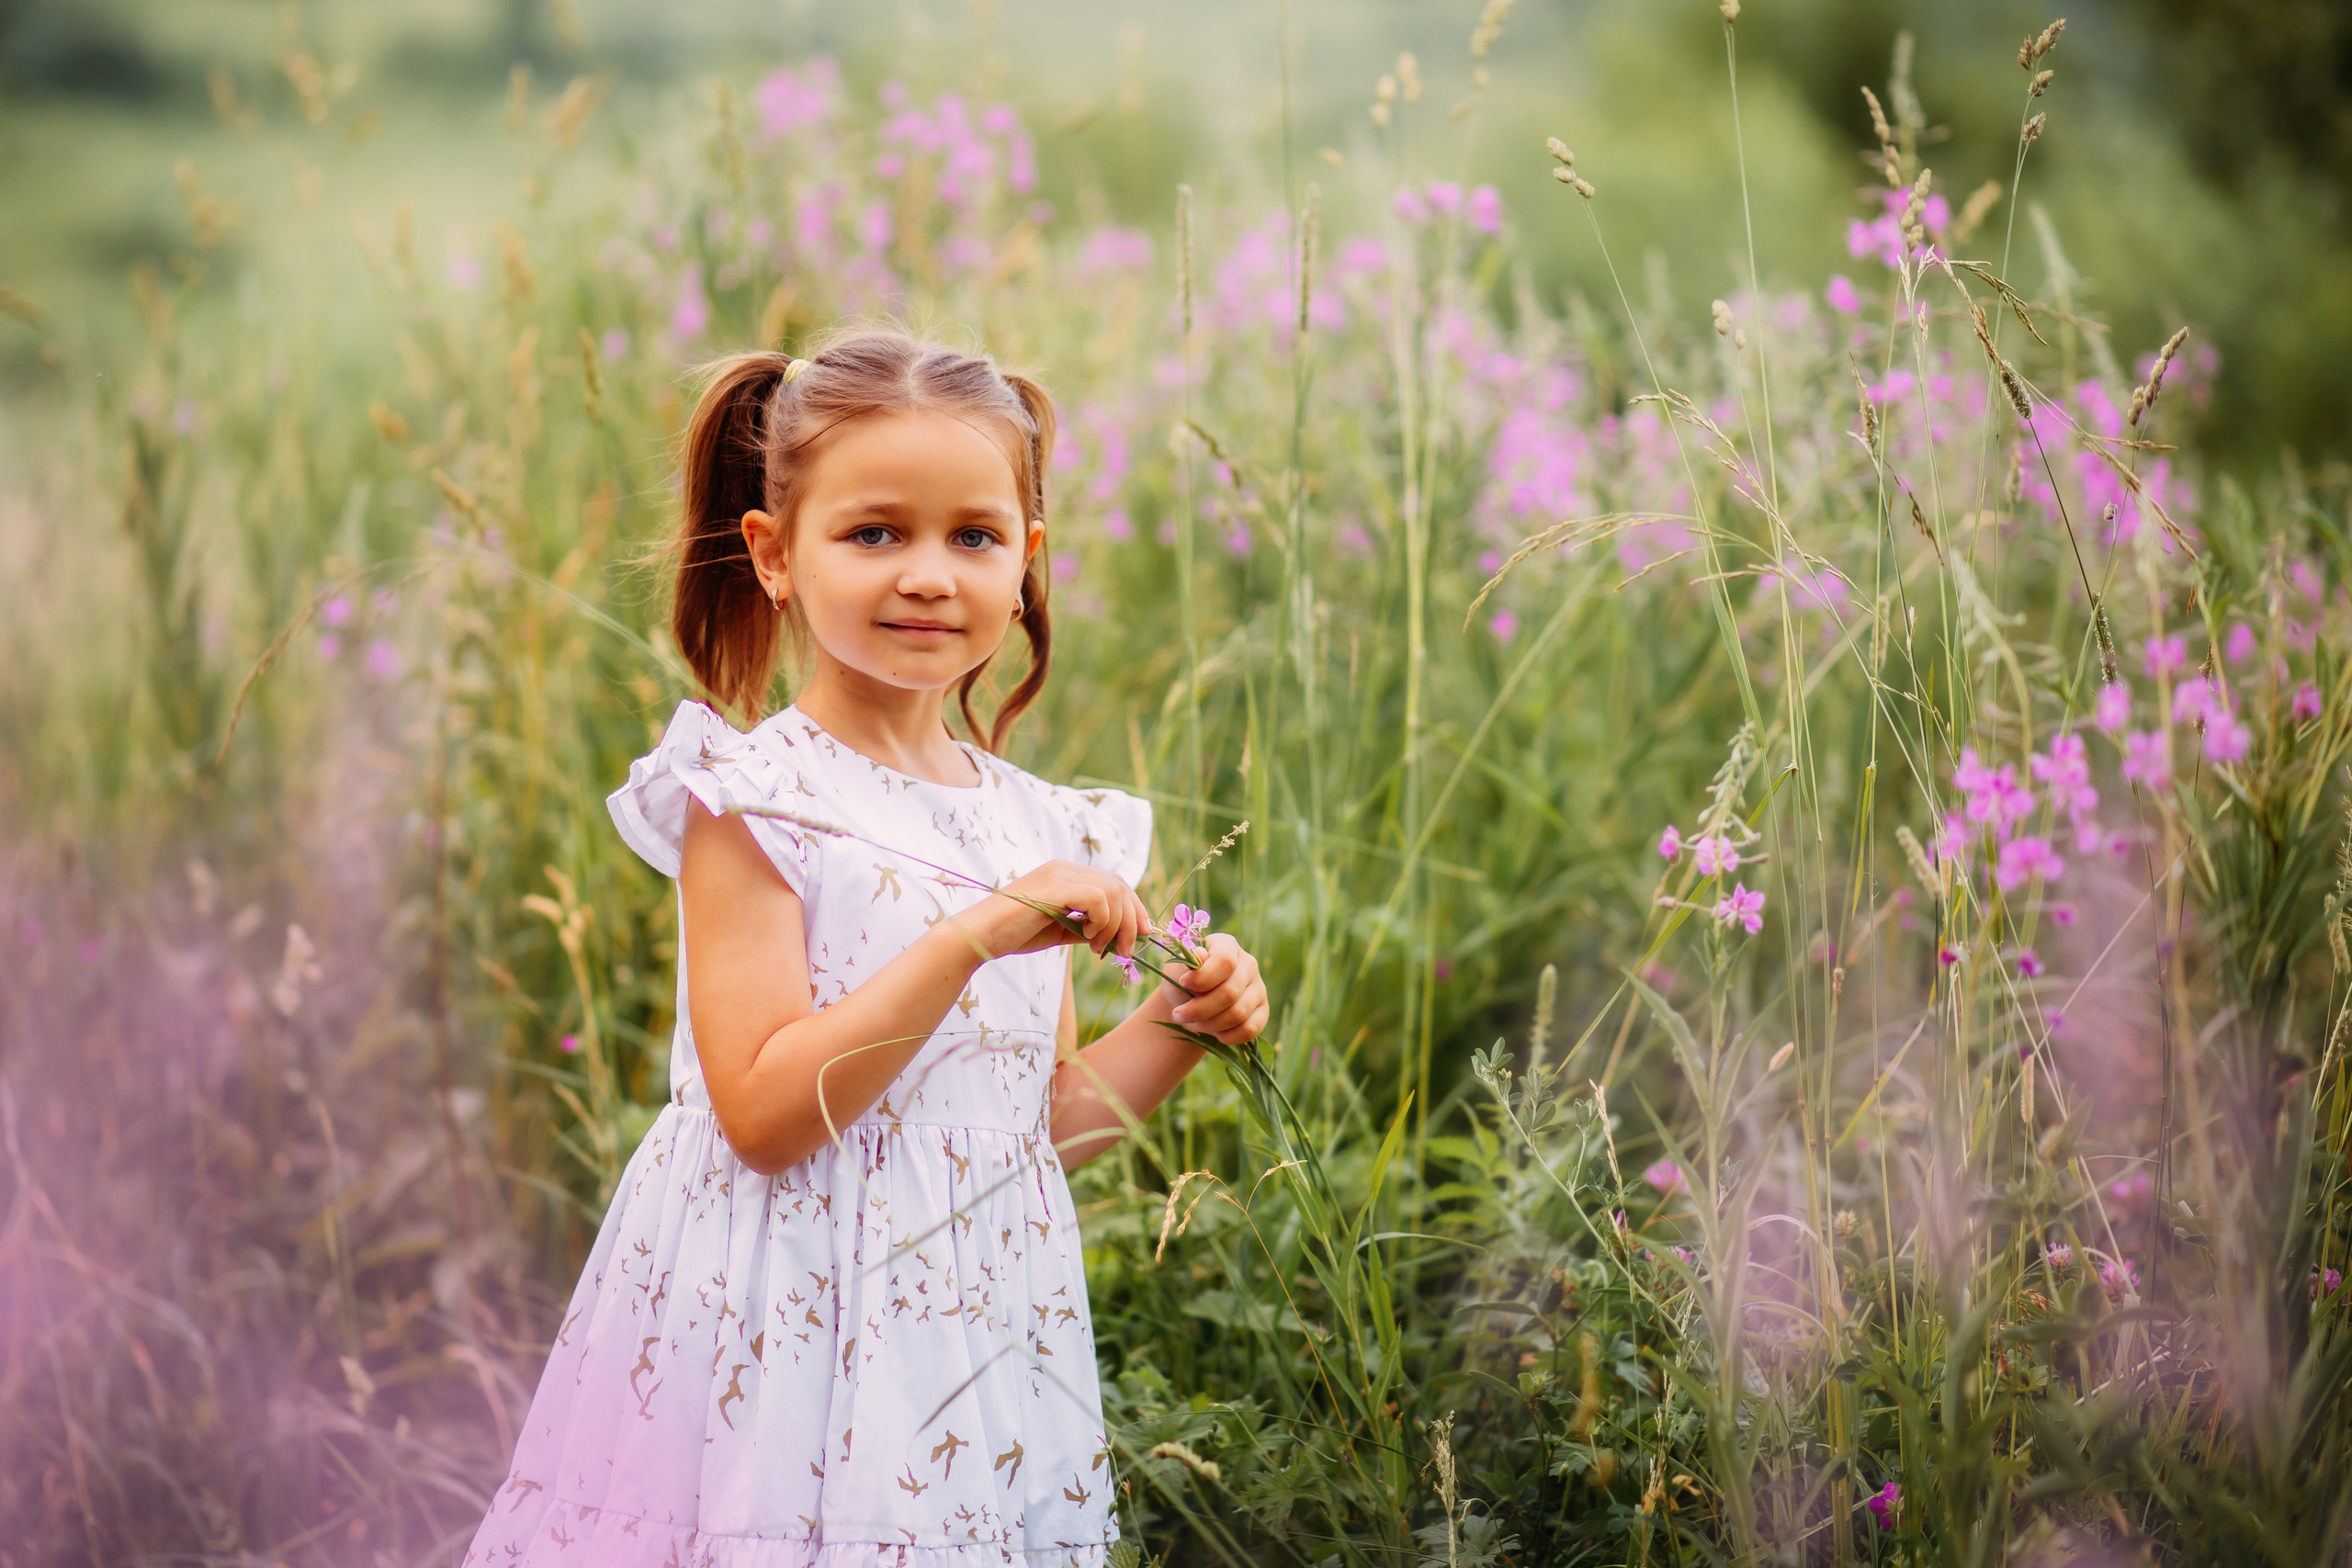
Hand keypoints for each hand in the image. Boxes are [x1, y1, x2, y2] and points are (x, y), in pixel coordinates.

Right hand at [970, 860, 1148, 959]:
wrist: (978, 936)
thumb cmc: (1014, 934)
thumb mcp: (1060, 931)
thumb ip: (1088, 928)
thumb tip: (1119, 937)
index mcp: (1066, 875)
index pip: (1114, 883)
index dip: (1134, 908)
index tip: (1141, 934)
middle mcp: (1065, 868)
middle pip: (1120, 885)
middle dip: (1132, 919)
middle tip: (1127, 950)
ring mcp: (1059, 874)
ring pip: (1113, 892)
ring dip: (1117, 925)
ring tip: (1100, 948)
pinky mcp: (1055, 887)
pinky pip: (1098, 898)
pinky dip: (1102, 921)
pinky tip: (1088, 939)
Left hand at [1162, 933, 1268, 1044]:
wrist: (1189, 1003)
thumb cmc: (1182, 982)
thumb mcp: (1176, 970)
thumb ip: (1185, 963)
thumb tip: (1200, 955)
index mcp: (1227, 945)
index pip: (1225, 961)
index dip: (1203, 977)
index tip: (1183, 984)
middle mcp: (1248, 963)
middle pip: (1229, 992)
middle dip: (1199, 1009)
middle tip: (1178, 1015)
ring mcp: (1259, 987)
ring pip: (1238, 1014)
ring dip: (1209, 1025)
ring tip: (1193, 1023)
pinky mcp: (1262, 1010)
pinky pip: (1249, 1029)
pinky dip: (1227, 1036)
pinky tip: (1213, 1033)